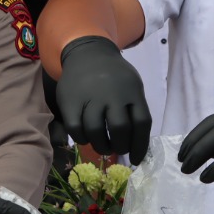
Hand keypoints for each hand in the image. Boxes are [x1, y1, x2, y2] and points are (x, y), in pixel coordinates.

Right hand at [55, 36, 150, 163]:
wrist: (88, 53)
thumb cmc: (114, 76)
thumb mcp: (132, 85)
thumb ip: (135, 110)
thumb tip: (137, 145)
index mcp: (132, 91)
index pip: (142, 124)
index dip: (140, 146)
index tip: (136, 159)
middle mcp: (112, 94)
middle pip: (120, 129)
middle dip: (120, 146)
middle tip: (118, 149)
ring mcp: (90, 97)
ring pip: (96, 131)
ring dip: (101, 146)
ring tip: (103, 147)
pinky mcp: (70, 101)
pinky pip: (75, 128)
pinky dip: (81, 138)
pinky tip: (86, 137)